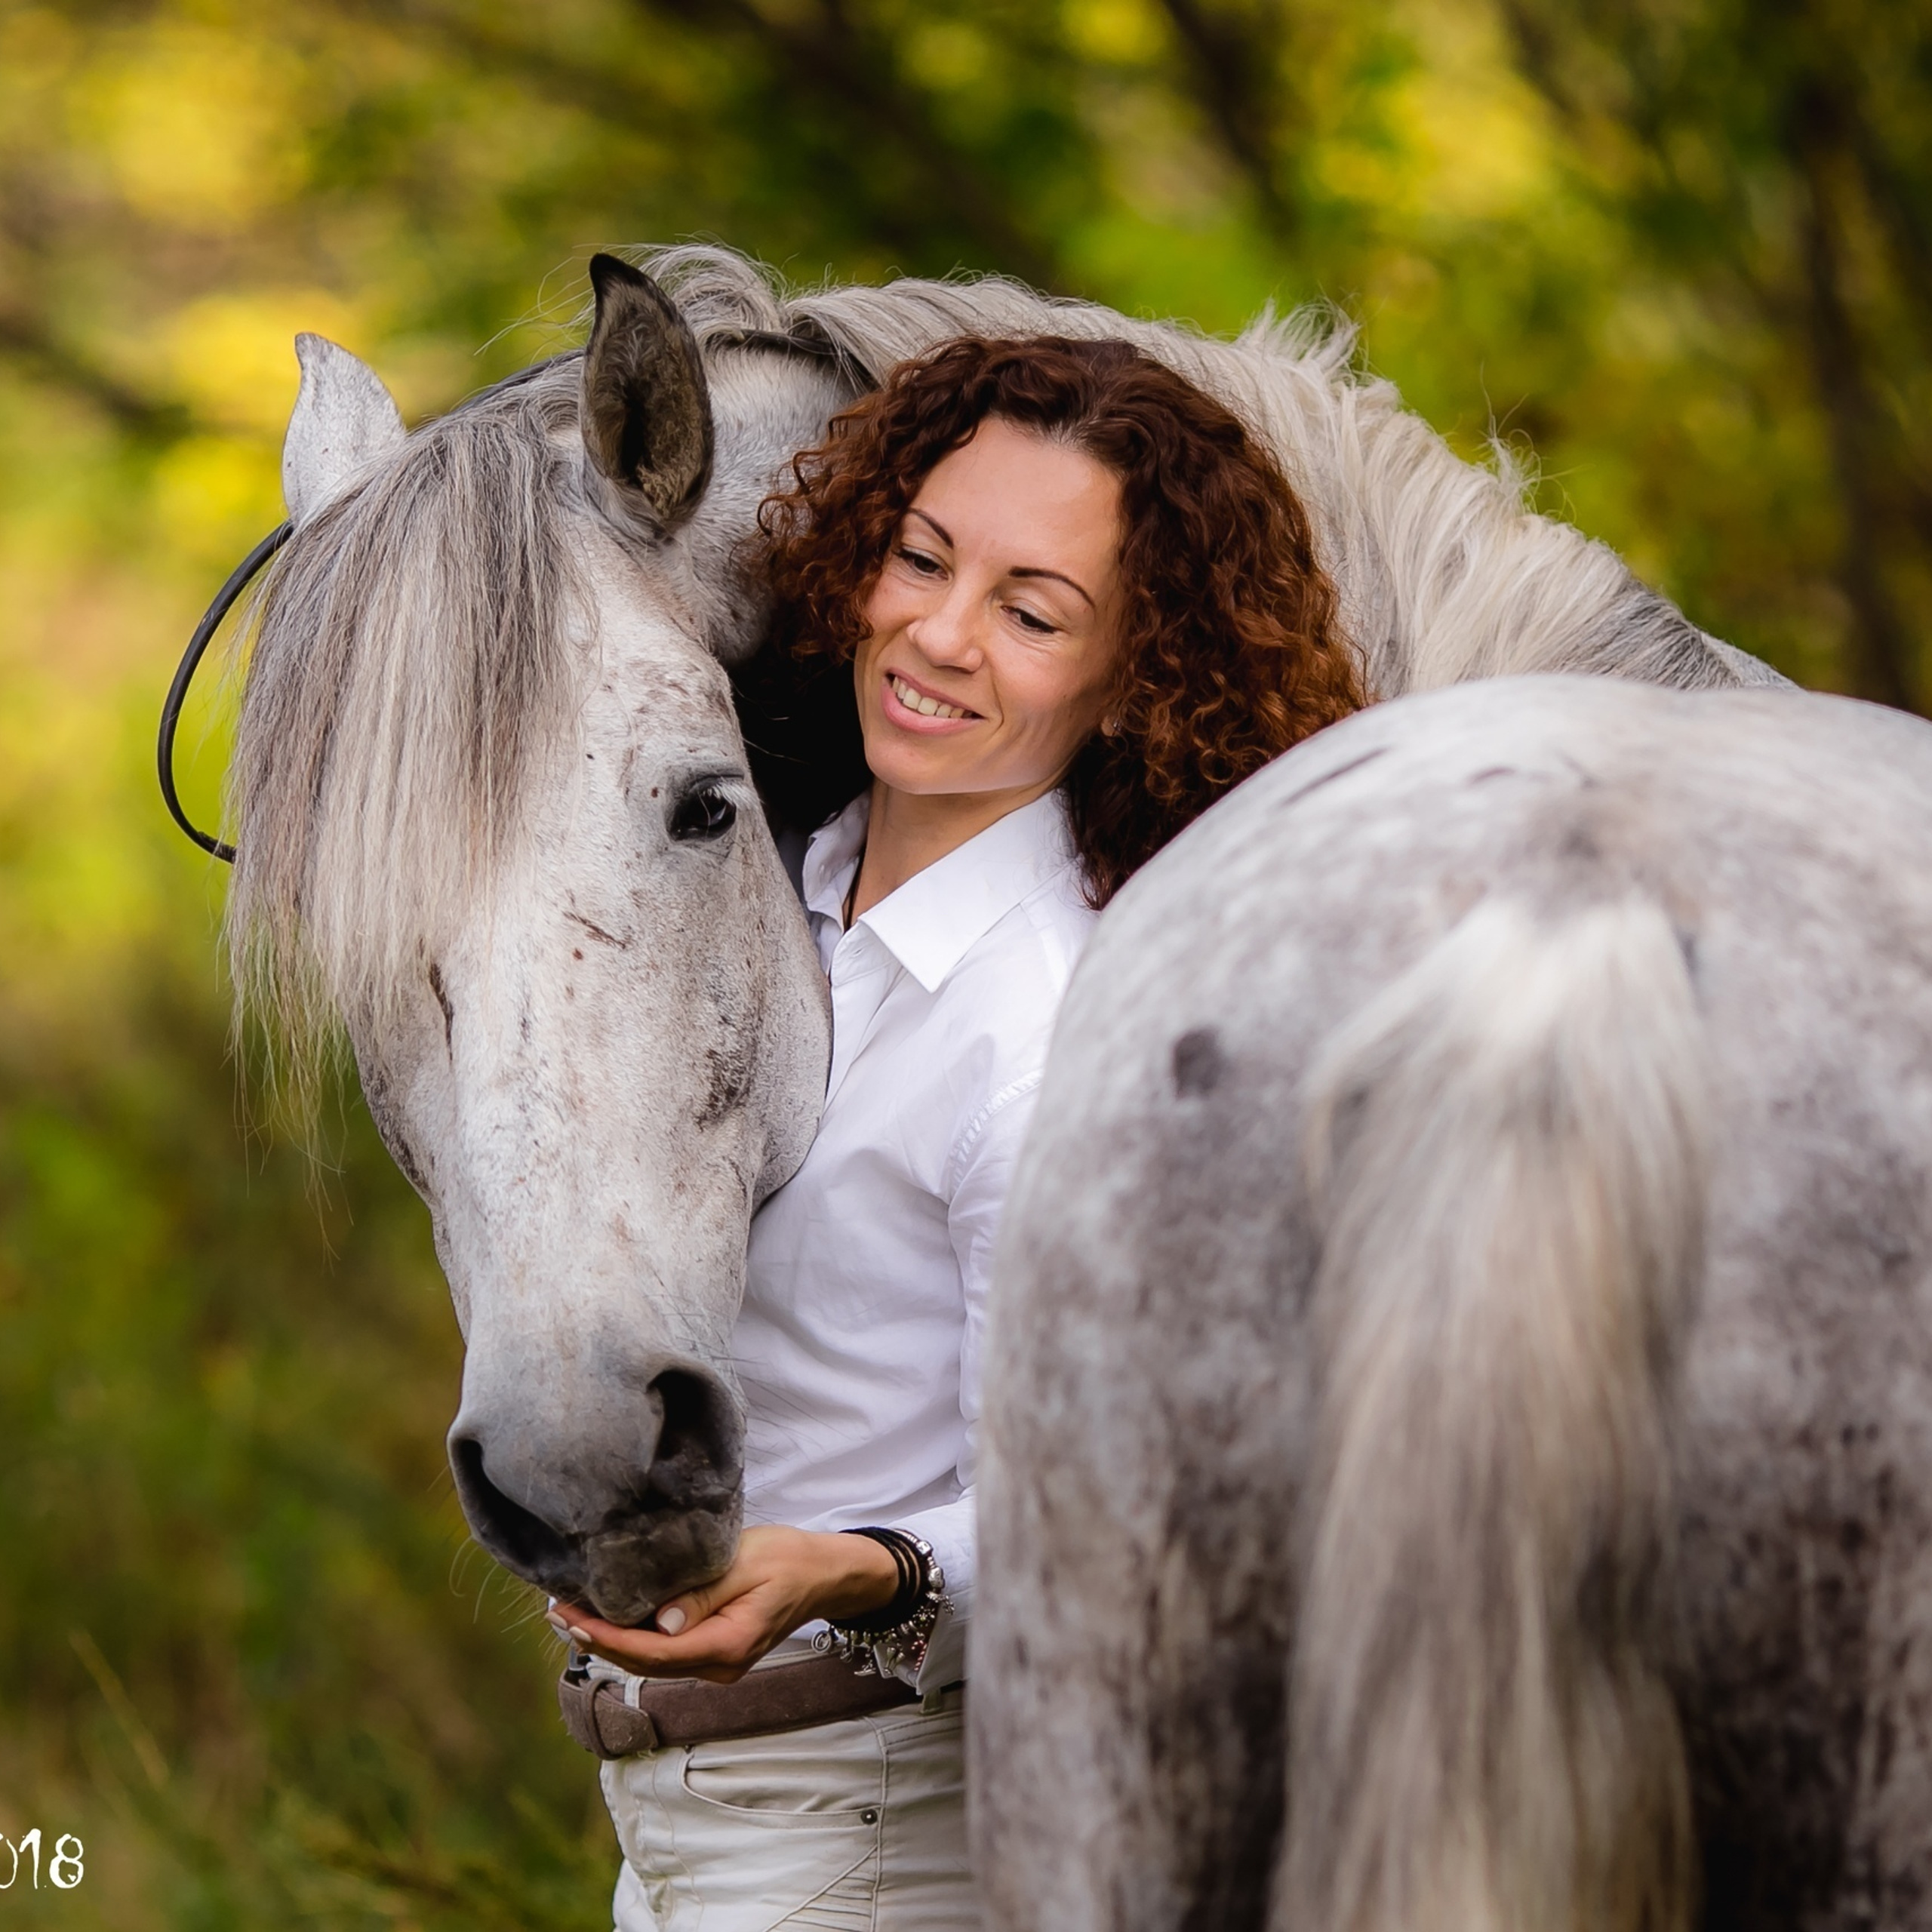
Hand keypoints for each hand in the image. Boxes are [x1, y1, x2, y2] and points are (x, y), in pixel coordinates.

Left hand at [548, 1525, 900, 1683]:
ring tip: (568, 1614)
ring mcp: (715, 1664)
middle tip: (555, 1612)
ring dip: (609, 1639)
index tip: (570, 1617)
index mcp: (727, 1645)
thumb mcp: (747, 1564)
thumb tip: (660, 1623)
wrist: (822, 1573)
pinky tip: (607, 1617)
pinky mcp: (712, 1651)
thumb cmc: (787, 1559)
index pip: (652, 1650)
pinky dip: (631, 1636)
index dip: (606, 1637)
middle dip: (597, 1639)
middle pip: (645, 1661)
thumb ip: (703, 1594)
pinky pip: (663, 1651)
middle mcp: (718, 1666)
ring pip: (650, 1659)